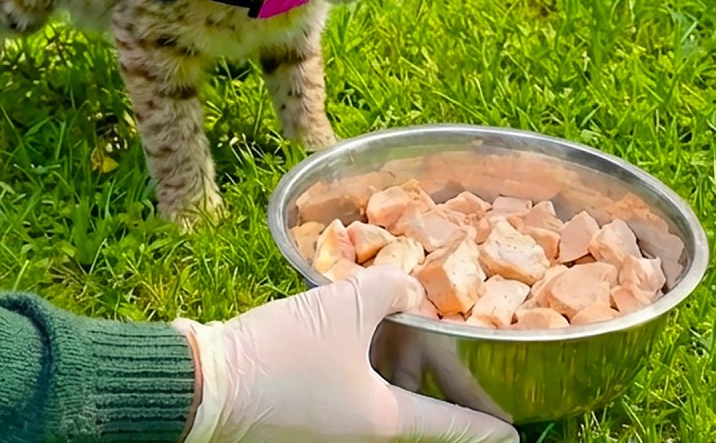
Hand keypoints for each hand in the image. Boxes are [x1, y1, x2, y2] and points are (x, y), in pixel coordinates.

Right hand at [172, 266, 519, 442]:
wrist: (204, 381)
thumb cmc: (282, 351)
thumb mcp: (344, 307)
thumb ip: (388, 290)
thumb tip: (409, 288)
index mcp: (385, 419)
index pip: (450, 425)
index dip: (483, 426)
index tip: (512, 435)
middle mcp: (361, 432)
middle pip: (414, 406)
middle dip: (434, 377)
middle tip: (450, 349)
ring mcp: (329, 427)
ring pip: (379, 395)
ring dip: (393, 362)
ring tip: (398, 323)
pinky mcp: (300, 414)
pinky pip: (348, 390)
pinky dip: (359, 362)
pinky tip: (350, 327)